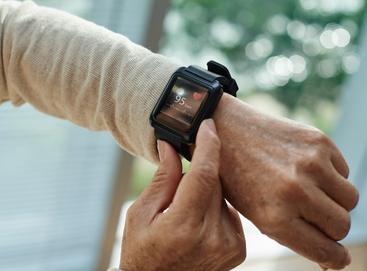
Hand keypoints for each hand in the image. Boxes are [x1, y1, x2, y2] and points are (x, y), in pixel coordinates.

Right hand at [119, 119, 245, 270]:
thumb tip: (171, 146)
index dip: (208, 145)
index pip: (203, 175)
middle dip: (198, 171)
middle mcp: (212, 237)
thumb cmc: (142, 252)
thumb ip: (162, 179)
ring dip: (206, 190)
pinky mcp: (237, 248)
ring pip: (223, 195)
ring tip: (185, 210)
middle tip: (179, 183)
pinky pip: (230, 210)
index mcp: (183, 226)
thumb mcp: (140, 213)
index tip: (208, 125)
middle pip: (214, 182)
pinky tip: (198, 219)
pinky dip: (215, 206)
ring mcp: (228, 245)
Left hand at [212, 94, 358, 269]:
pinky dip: (331, 175)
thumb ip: (293, 236)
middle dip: (332, 227)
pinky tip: (306, 168)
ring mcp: (309, 164)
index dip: (334, 256)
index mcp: (273, 216)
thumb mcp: (256, 214)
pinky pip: (344, 171)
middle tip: (315, 215)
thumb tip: (335, 261)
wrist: (227, 129)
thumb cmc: (238, 177)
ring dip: (336, 201)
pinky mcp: (318, 141)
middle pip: (342, 226)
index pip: (324, 250)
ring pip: (350, 199)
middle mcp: (294, 191)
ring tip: (311, 191)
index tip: (336, 255)